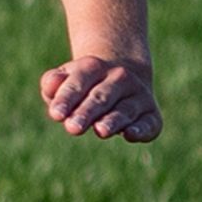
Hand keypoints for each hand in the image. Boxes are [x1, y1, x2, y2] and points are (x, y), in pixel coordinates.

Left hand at [42, 53, 159, 141]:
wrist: (121, 77)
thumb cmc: (82, 85)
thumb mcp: (65, 79)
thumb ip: (52, 82)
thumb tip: (50, 85)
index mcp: (94, 67)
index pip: (78, 83)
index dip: (66, 99)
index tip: (55, 114)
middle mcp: (120, 78)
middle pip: (101, 97)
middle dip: (86, 113)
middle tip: (72, 128)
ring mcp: (138, 95)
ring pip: (124, 110)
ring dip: (113, 121)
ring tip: (100, 131)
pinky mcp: (151, 114)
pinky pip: (149, 122)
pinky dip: (142, 129)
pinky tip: (131, 135)